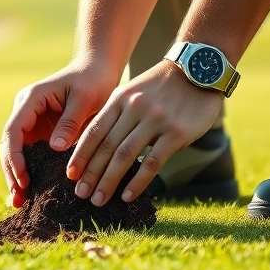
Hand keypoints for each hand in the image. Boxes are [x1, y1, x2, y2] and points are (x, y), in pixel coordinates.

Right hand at [0, 60, 118, 207]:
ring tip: (20, 201)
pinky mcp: (40, 132)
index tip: (23, 178)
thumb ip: (70, 122)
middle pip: (9, 145)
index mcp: (31, 99)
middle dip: (12, 171)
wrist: (98, 71)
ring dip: (16, 175)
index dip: (15, 156)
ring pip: (16, 152)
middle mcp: (25, 111)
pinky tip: (30, 192)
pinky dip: (29, 171)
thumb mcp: (85, 99)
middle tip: (19, 197)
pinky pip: (30, 154)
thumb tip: (55, 148)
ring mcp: (31, 122)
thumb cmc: (93, 81)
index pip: (14, 130)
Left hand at [67, 60, 223, 205]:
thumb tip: (98, 146)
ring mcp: (156, 121)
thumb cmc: (162, 86)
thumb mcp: (133, 90)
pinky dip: (137, 182)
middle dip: (90, 173)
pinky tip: (127, 196)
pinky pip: (153, 162)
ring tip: (98, 200)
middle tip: (80, 194)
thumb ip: (117, 114)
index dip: (80, 155)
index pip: (94, 131)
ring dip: (108, 181)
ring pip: (125, 156)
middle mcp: (134, 109)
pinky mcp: (176, 133)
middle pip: (106, 146)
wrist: (199, 69)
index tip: (70, 175)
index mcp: (120, 99)